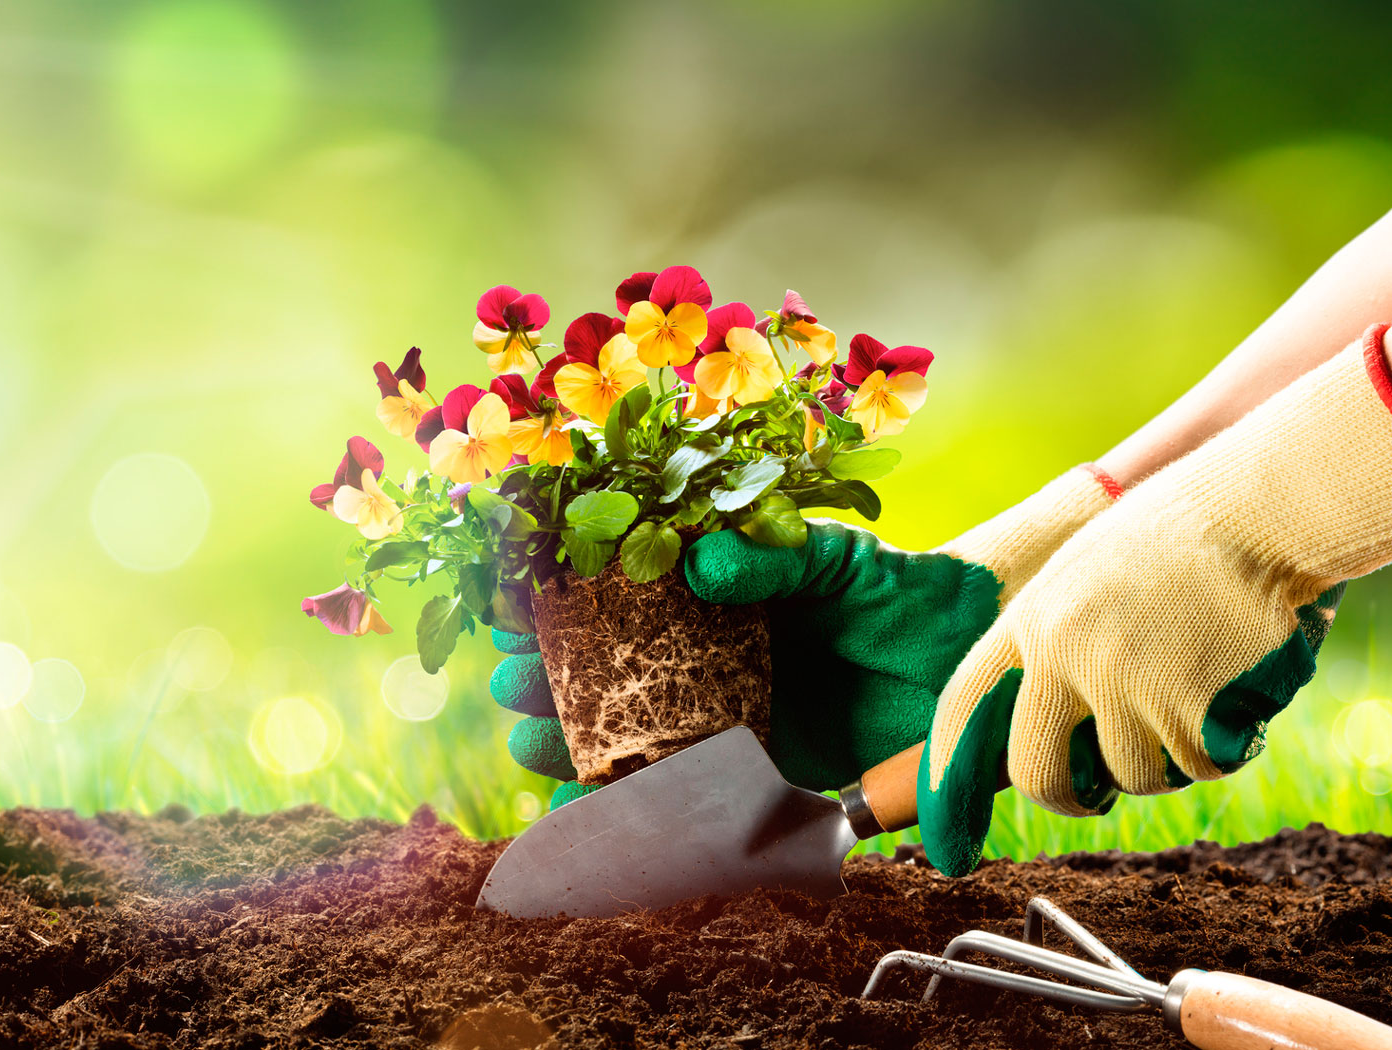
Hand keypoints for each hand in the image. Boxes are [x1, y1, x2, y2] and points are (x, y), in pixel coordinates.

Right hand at [491, 466, 1116, 803]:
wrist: (978, 652)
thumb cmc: (900, 590)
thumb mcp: (836, 560)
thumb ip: (774, 556)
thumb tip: (701, 559)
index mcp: (716, 612)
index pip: (618, 610)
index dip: (562, 609)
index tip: (510, 605)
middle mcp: (713, 673)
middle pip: (612, 683)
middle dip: (552, 683)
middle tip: (510, 682)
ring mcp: (734, 731)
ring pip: (635, 748)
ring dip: (576, 749)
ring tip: (532, 742)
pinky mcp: (770, 788)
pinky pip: (694, 810)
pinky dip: (642, 819)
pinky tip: (590, 816)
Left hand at [919, 325, 1391, 876]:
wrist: (1250, 512)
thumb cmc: (1167, 543)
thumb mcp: (1077, 579)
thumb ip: (1049, 645)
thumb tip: (1031, 726)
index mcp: (1028, 622)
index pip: (962, 706)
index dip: (946, 769)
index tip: (946, 823)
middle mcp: (1064, 657)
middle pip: (1037, 773)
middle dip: (1063, 799)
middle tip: (1089, 797)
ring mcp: (1126, 684)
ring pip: (1131, 777)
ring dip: (1160, 761)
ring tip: (1186, 699)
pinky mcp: (1189, 706)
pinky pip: (1197, 767)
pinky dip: (1216, 750)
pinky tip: (1226, 695)